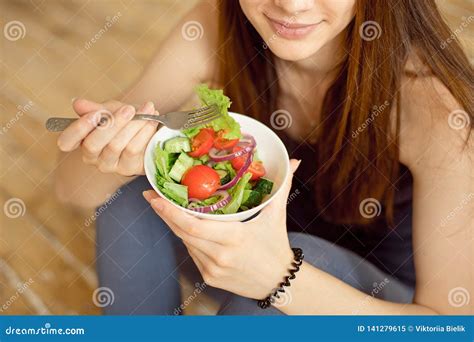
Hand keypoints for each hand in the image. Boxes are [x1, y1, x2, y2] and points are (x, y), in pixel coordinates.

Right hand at [57, 98, 158, 175]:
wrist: (149, 128)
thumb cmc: (125, 120)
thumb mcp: (110, 109)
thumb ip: (94, 108)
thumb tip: (77, 104)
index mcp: (81, 140)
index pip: (67, 141)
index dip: (77, 129)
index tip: (94, 115)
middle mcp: (92, 156)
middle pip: (93, 144)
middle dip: (112, 124)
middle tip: (129, 109)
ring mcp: (109, 165)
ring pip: (116, 145)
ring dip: (134, 125)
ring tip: (147, 109)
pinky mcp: (128, 169)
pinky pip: (133, 149)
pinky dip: (144, 131)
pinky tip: (151, 119)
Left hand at [143, 159, 300, 298]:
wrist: (279, 282)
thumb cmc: (276, 245)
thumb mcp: (277, 215)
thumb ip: (282, 186)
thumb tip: (295, 161)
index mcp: (234, 238)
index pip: (192, 224)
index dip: (169, 211)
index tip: (154, 196)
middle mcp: (219, 255)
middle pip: (181, 232)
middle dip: (164, 213)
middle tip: (151, 195)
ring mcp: (212, 269)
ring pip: (184, 242)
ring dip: (174, 224)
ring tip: (164, 207)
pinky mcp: (209, 277)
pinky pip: (192, 253)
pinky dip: (187, 238)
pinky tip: (186, 226)